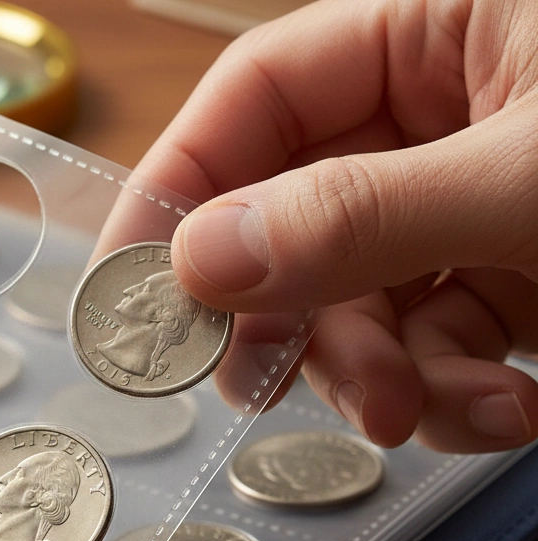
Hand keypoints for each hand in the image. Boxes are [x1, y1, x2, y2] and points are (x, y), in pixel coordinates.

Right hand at [99, 0, 537, 452]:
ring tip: (414, 411)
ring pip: (362, 300)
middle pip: (298, 219)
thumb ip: (362, 215)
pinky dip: (451, 393)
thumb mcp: (522, 180)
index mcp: (433, 33)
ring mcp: (469, 205)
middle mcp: (440, 116)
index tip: (133, 281)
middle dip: (293, 318)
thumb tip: (205, 261)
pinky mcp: (510, 278)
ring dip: (377, 375)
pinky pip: (436, 343)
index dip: (183, 184)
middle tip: (262, 383)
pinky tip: (500, 410)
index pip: (261, 95)